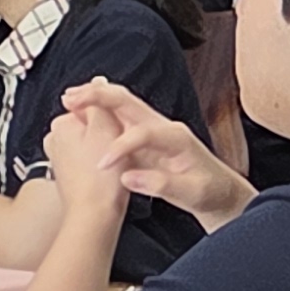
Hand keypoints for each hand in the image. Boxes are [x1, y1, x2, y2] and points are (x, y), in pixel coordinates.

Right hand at [49, 79, 210, 208]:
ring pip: (121, 104)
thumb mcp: (192, 193)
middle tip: (71, 99)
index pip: (142, 133)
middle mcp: (163, 126)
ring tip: (70, 99)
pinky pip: (118, 116)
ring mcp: (152, 128)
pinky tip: (81, 111)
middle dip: (98, 97)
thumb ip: (161, 185)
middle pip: (128, 101)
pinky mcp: (144, 136)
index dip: (119, 146)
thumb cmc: (209, 192)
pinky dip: (98, 110)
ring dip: (95, 98)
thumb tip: (126, 177)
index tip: (100, 164)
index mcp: (176, 138)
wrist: (219, 191)